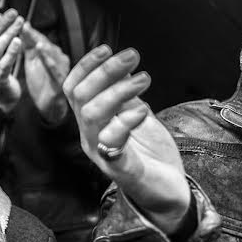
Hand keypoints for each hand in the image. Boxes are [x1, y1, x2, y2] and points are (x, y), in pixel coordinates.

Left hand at [19, 22, 69, 124]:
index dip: (29, 31)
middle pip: (47, 44)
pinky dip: (51, 65)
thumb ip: (28, 45)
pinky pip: (56, 73)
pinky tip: (45, 59)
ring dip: (46, 49)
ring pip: (54, 57)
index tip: (18, 22)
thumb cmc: (41, 82)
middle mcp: (58, 58)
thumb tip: (21, 27)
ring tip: (37, 42)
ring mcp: (61, 70)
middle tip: (24, 27)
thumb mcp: (33, 61)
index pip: (39, 38)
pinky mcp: (60, 83)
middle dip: (36, 36)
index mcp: (50, 52)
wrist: (48, 105)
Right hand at [62, 45, 190, 233]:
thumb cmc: (149, 153)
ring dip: (117, 90)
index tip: (106, 48)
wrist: (168, 193)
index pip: (73, 88)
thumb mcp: (135, 114)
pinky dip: (125, 122)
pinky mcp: (120, 169)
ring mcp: (101, 153)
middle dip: (105, 71)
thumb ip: (125, 94)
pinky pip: (112, 144)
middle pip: (81, 97)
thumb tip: (122, 64)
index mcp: (90, 122)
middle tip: (132, 56)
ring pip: (91, 114)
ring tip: (144, 78)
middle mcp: (89, 136)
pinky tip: (143, 110)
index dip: (85, 66)